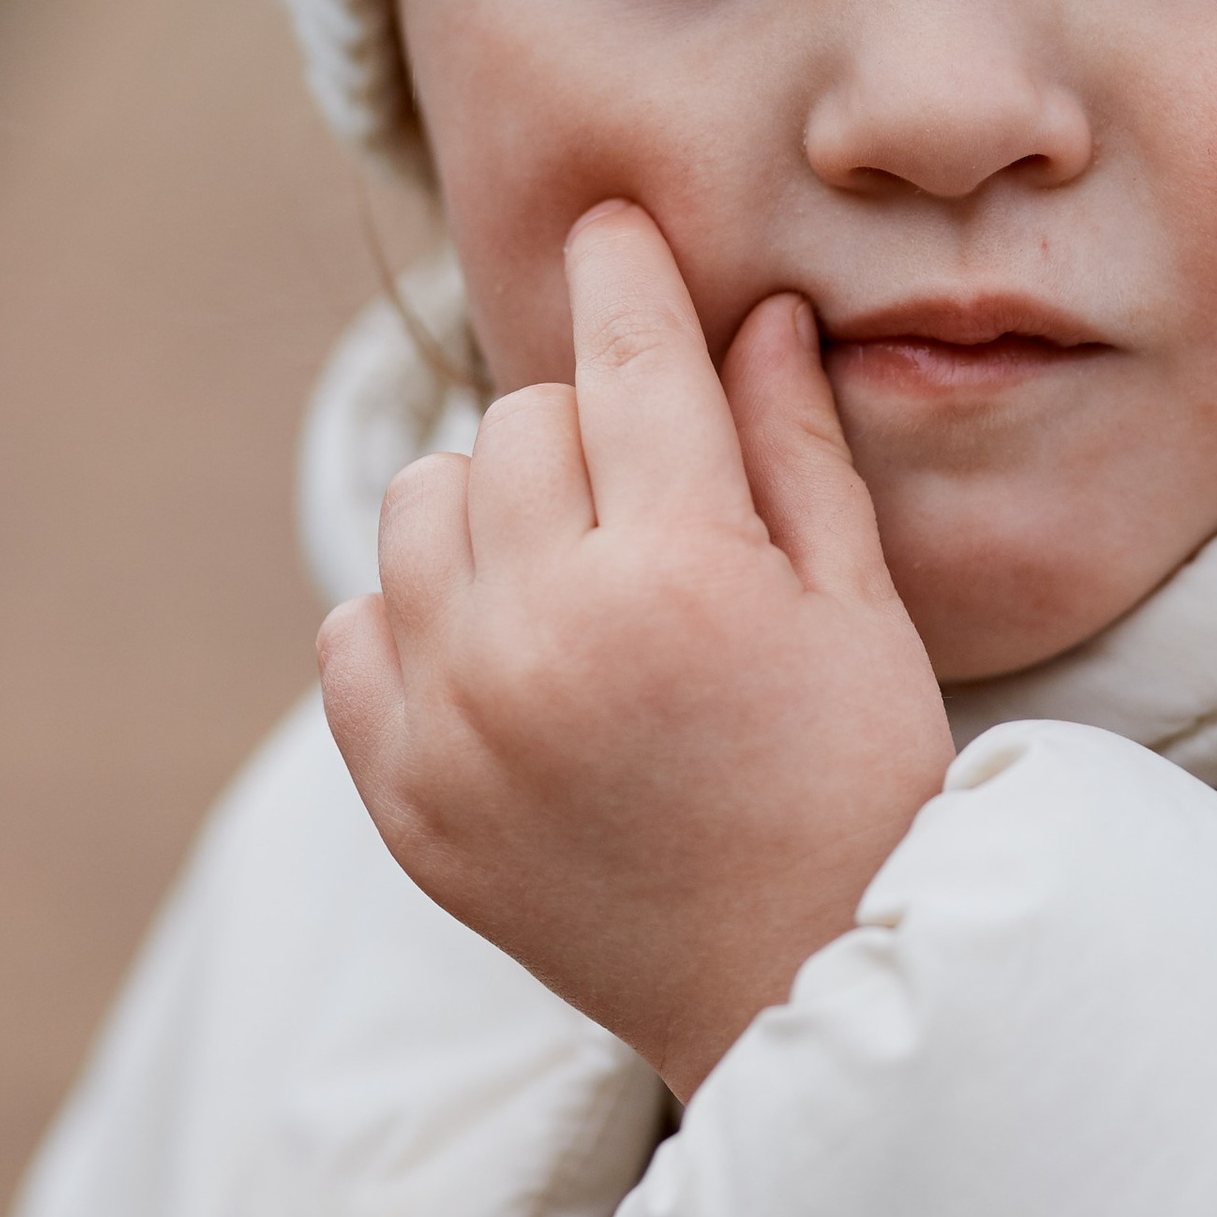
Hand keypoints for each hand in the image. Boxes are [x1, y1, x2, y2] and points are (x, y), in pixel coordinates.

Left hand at [318, 203, 954, 1096]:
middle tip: (650, 485)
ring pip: (419, 507)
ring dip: (490, 504)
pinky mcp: (406, 796)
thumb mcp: (858, 610)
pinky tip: (508, 647)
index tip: (615, 227)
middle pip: (516, 424)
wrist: (799, 989)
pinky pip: (356, 629)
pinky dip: (418, 614)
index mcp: (678, 580)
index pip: (629, 363)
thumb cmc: (861, 791)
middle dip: (585, 425)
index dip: (625, 276)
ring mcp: (458, 723)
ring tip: (570, 562)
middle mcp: (544, 639)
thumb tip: (753, 314)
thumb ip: (793, 451)